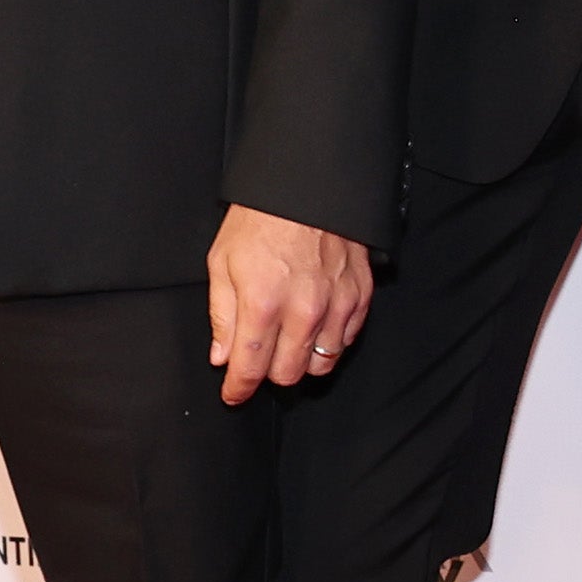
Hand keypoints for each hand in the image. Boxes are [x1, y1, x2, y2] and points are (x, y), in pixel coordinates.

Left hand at [207, 204, 375, 402]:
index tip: (234, 394)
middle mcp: (303, 311)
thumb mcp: (222, 261)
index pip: (250, 367)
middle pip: (288, 374)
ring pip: (322, 365)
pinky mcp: (359, 296)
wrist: (306, 187)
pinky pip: (346, 340)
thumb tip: (222, 356)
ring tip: (289, 344)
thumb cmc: (261, 219)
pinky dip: (329, 342)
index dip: (239, 388)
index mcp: (263, 303)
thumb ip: (222, 314)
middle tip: (259, 360)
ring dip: (302, 361)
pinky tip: (314, 327)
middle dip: (269, 375)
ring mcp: (336, 305)